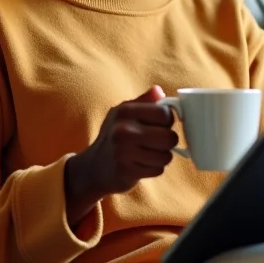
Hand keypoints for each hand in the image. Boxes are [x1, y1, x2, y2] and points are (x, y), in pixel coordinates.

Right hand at [65, 86, 177, 224]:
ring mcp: (123, 152)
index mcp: (125, 111)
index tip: (160, 125)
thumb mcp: (125, 113)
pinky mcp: (126, 171)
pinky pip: (158, 170)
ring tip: (148, 153)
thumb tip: (159, 91)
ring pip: (166, 156)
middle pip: (169, 137)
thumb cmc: (115, 135)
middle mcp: (122, 130)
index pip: (164, 113)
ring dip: (162, 157)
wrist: (94, 166)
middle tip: (157, 142)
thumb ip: (144, 101)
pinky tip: (142, 164)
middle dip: (168, 141)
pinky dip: (154, 169)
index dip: (168, 120)